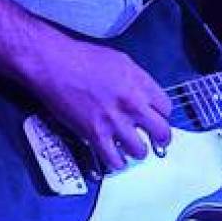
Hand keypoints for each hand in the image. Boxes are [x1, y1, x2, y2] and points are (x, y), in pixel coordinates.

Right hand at [30, 39, 171, 170]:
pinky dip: (117, 162)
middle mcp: (131, 104)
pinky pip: (114, 160)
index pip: (166, 108)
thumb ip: (136, 80)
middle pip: (161, 131)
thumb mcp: (120, 60)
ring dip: (138, 151)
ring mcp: (114, 121)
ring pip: (140, 150)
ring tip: (132, 148)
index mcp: (139, 83)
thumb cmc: (80, 58)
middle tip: (156, 139)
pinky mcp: (95, 134)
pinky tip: (115, 158)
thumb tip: (144, 94)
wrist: (54, 64)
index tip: (157, 117)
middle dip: (161, 137)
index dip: (162, 115)